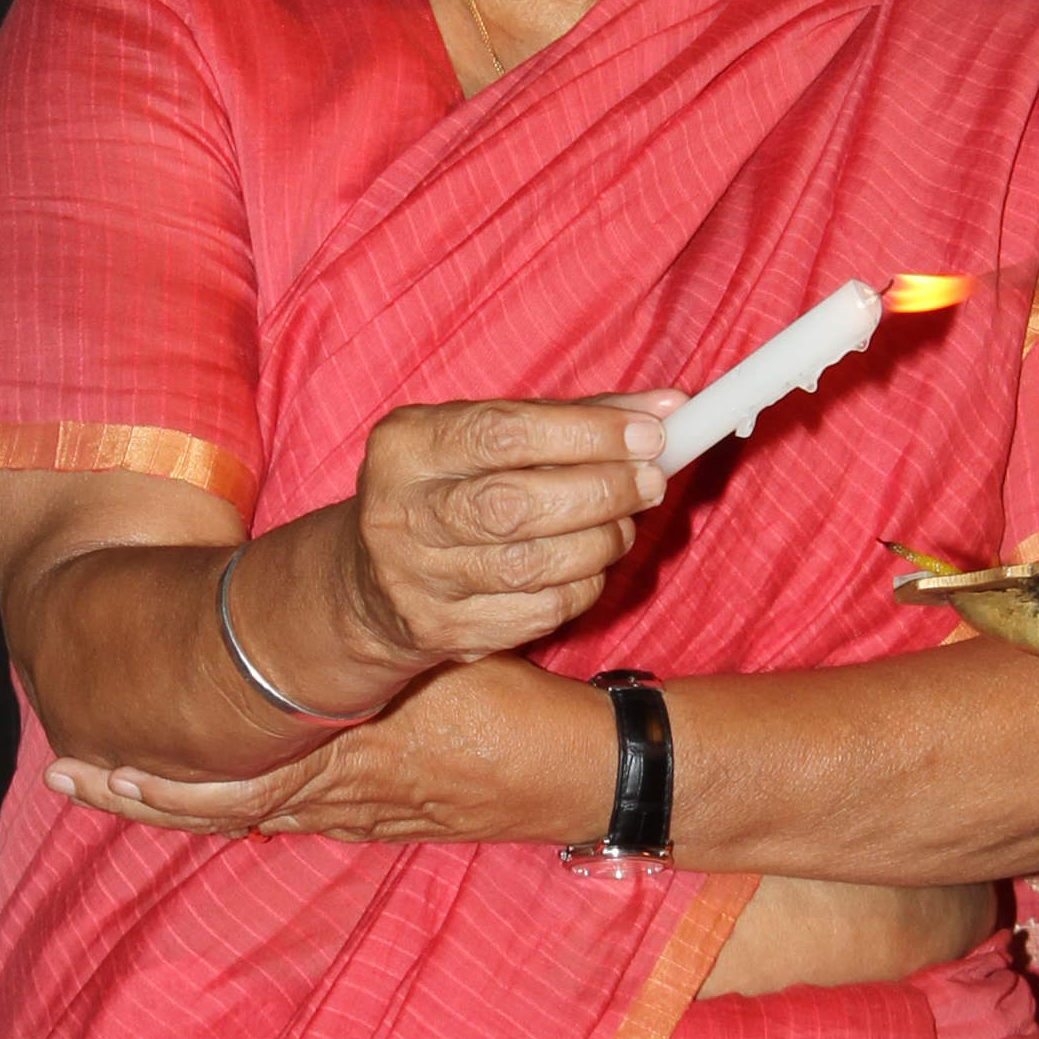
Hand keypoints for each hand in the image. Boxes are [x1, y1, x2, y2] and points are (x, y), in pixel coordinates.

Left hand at [50, 659, 612, 844]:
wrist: (583, 772)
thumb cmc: (518, 707)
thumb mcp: (440, 657)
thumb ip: (382, 637)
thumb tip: (337, 596)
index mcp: (344, 755)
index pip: (229, 785)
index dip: (158, 780)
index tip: (95, 765)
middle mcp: (341, 796)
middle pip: (219, 808)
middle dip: (144, 794)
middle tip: (74, 774)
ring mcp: (363, 814)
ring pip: (253, 813)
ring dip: (187, 799)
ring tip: (122, 782)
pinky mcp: (391, 818)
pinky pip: (301, 814)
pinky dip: (250, 802)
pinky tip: (223, 791)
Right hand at [334, 396, 671, 676]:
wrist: (368, 581)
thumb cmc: (450, 487)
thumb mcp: (487, 436)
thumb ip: (575, 416)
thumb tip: (670, 406)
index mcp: (407, 446)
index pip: (503, 432)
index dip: (586, 433)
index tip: (649, 434)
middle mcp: (402, 513)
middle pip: (515, 505)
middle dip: (601, 492)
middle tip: (649, 482)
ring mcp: (418, 580)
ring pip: (532, 565)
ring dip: (601, 541)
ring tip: (624, 522)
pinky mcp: (445, 631)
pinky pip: (539, 612)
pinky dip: (584, 586)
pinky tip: (592, 564)